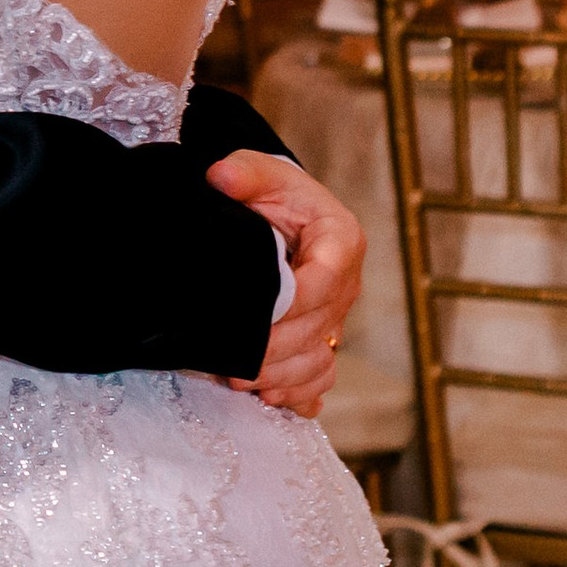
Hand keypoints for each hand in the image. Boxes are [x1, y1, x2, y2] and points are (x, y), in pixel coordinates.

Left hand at [207, 149, 364, 419]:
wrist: (276, 208)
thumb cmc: (270, 190)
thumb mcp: (257, 170)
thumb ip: (242, 173)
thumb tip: (220, 177)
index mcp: (341, 241)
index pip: (325, 281)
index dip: (293, 306)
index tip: (254, 318)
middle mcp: (346, 284)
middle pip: (319, 329)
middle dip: (276, 349)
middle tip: (232, 359)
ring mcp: (336, 316)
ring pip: (320, 360)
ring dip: (282, 376)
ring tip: (238, 379)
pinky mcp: (323, 338)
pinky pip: (321, 376)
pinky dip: (298, 391)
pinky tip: (267, 396)